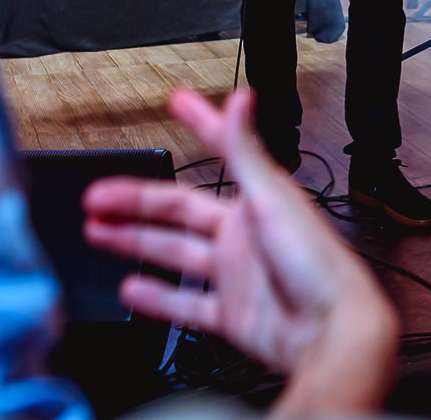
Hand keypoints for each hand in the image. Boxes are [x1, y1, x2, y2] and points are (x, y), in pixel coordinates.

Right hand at [83, 89, 396, 414]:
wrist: (332, 334)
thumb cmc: (318, 265)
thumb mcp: (274, 200)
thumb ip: (248, 151)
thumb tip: (242, 97)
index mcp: (257, 200)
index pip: (223, 150)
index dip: (201, 123)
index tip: (180, 102)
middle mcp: (244, 234)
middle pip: (178, 209)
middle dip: (136, 199)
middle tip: (98, 194)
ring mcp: (236, 274)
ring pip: (174, 253)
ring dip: (135, 242)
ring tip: (98, 233)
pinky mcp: (232, 313)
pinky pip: (186, 304)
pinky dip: (157, 298)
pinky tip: (131, 289)